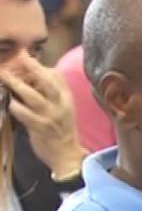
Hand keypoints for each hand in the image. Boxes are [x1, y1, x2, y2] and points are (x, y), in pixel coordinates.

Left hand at [0, 59, 85, 176]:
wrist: (66, 154)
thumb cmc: (61, 130)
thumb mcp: (63, 109)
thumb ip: (52, 94)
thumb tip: (33, 78)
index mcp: (67, 98)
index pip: (57, 77)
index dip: (41, 66)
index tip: (26, 56)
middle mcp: (60, 105)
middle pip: (46, 82)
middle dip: (32, 67)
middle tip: (19, 55)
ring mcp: (49, 116)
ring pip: (32, 95)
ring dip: (15, 83)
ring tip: (3, 74)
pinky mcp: (39, 127)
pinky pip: (23, 113)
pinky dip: (14, 105)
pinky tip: (8, 102)